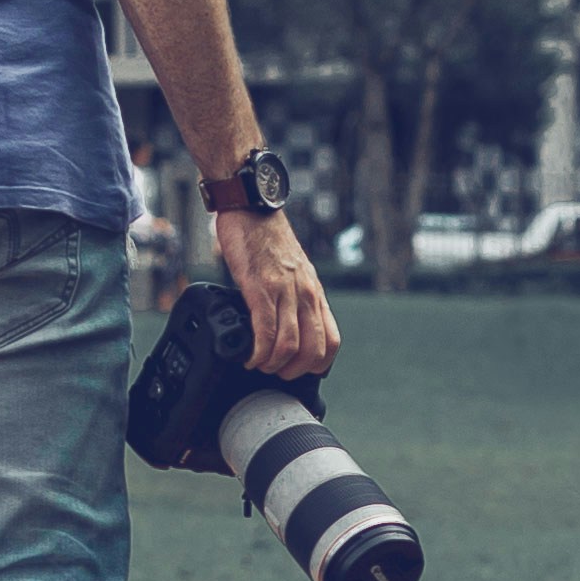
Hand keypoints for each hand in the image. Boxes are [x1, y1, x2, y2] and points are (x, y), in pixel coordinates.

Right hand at [217, 207, 338, 382]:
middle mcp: (305, 294)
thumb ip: (295, 297)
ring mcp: (284, 291)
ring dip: (272, 365)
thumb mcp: (293, 272)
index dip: (316, 365)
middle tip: (275, 372)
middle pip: (313, 350)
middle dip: (293, 371)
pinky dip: (257, 352)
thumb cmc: (267, 239)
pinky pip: (264, 331)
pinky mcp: (260, 287)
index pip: (331, 341)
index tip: (297, 369)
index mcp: (314, 293)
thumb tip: (287, 325)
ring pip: (289, 346)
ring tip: (258, 363)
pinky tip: (248, 354)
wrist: (252, 208)